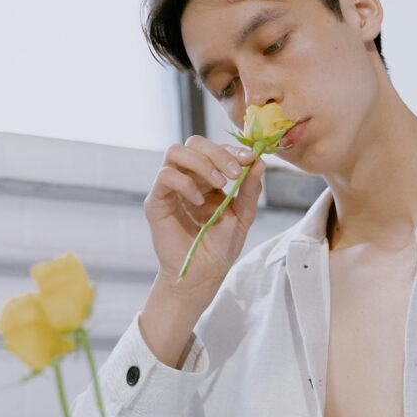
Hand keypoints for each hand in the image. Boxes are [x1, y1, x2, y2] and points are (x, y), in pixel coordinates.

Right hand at [140, 135, 262, 363]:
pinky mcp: (157, 201)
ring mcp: (170, 188)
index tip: (249, 158)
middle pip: (194, 142)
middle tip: (233, 172)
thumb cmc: (221, 246)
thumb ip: (250, 189)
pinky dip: (185, 183)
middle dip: (217, 152)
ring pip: (175, 152)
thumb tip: (260, 161)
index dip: (231, 149)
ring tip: (218, 184)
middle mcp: (188, 178)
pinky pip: (165, 176)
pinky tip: (199, 201)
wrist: (203, 274)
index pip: (214, 149)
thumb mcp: (243, 215)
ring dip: (201, 163)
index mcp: (208, 178)